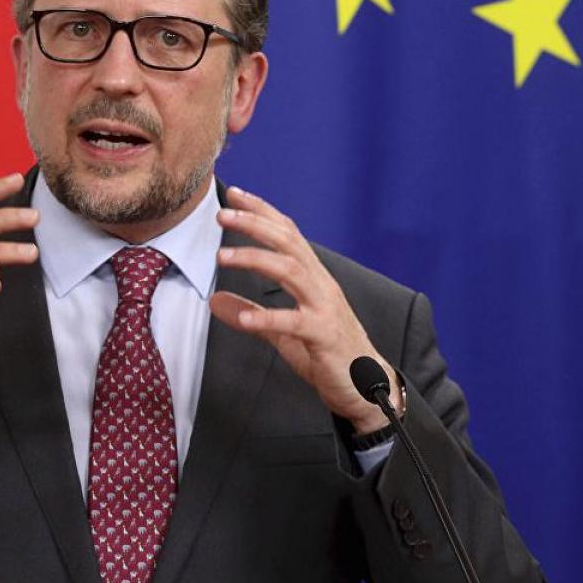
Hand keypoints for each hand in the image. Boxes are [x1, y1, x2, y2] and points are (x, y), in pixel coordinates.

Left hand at [211, 187, 400, 433]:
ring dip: (255, 258)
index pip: (287, 233)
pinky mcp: (325, 336)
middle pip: (288, 243)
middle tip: (222, 214)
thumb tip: (214, 300)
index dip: (262, 211)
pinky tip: (243, 318)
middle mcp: (321, 285)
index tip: (234, 194)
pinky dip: (267, 317)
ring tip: (222, 256)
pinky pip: (295, 322)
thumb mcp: (282, 331)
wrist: (367, 388)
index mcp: (313, 278)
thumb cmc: (327, 353)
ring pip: (291, 270)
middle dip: (254, 224)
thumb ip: (251, 313)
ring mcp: (325, 308)